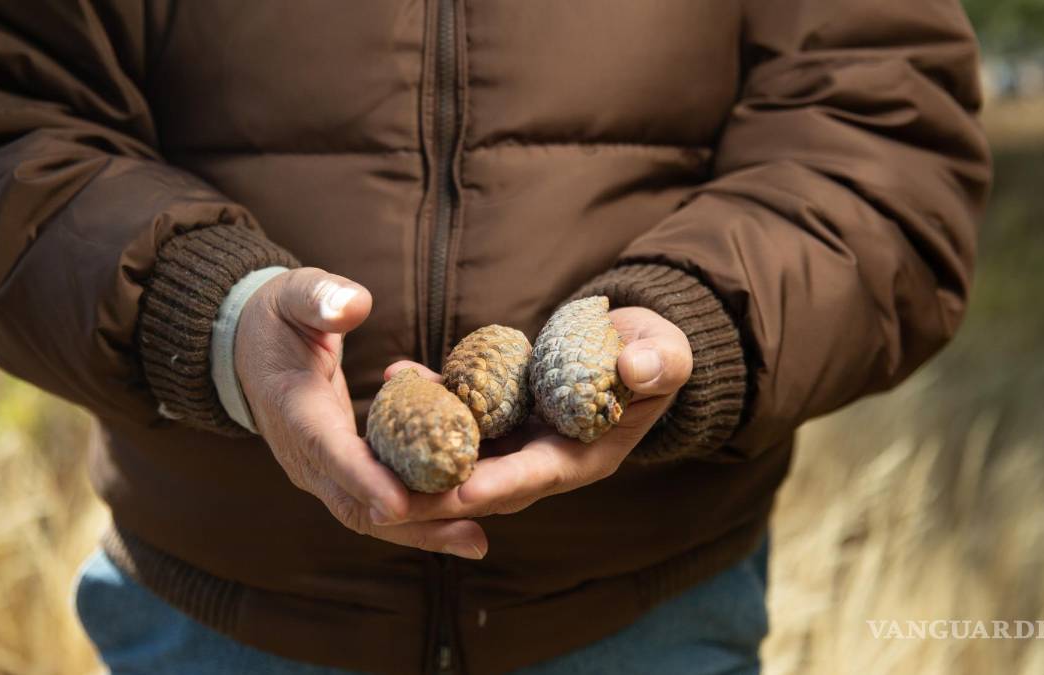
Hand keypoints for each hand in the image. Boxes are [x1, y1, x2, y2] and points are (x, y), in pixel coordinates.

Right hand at [235, 268, 486, 558]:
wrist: (248, 349)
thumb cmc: (278, 317)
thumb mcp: (294, 295)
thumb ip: (319, 297)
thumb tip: (353, 306)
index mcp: (294, 408)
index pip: (327, 450)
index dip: (363, 478)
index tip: (399, 503)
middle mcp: (304, 454)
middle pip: (354, 502)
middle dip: (411, 521)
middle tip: (469, 532)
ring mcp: (319, 470)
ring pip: (368, 513)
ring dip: (421, 530)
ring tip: (476, 540)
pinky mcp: (337, 473)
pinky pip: (376, 503)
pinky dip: (417, 517)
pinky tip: (463, 522)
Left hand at [387, 306, 692, 521]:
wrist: (630, 342)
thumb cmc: (654, 351)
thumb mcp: (668, 353)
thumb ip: (659, 362)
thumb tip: (636, 367)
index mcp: (585, 457)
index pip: (538, 478)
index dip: (501, 484)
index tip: (462, 489)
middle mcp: (544, 459)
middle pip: (486, 483)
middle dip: (440, 491)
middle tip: (391, 490)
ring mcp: (517, 442)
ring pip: (462, 452)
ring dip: (421, 448)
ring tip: (376, 431)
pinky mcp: (498, 417)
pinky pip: (458, 414)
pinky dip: (429, 400)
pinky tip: (397, 376)